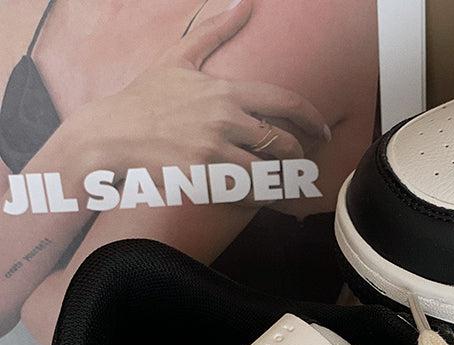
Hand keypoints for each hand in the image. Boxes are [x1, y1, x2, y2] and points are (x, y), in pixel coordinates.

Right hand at [61, 0, 329, 180]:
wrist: (110, 136)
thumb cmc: (145, 99)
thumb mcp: (178, 59)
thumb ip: (214, 33)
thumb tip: (244, 3)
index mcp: (225, 91)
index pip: (286, 102)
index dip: (313, 120)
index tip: (323, 133)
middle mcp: (224, 120)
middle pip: (283, 144)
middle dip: (296, 157)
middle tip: (297, 164)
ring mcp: (214, 150)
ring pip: (268, 174)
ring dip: (279, 183)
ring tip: (281, 186)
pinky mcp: (203, 177)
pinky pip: (244, 193)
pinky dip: (257, 198)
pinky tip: (257, 197)